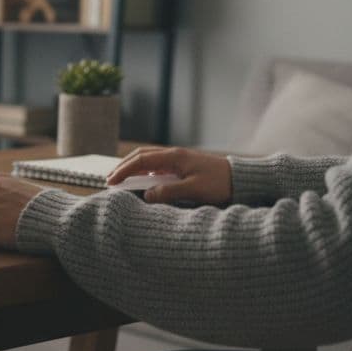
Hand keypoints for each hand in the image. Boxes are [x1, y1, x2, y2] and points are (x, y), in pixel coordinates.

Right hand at [107, 147, 232, 205]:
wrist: (242, 178)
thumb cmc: (220, 183)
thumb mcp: (194, 190)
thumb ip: (168, 192)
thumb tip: (146, 195)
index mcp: (174, 157)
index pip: (140, 160)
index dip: (123, 171)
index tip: (110, 182)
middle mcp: (174, 155)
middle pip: (141, 156)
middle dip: (123, 167)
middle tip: (110, 180)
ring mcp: (179, 159)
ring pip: (149, 160)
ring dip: (133, 168)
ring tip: (122, 180)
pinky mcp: (184, 166)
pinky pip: (158, 166)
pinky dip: (145, 172)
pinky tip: (142, 181)